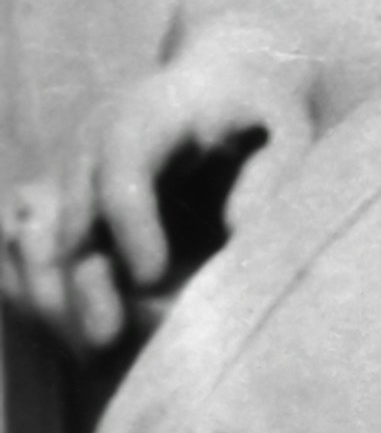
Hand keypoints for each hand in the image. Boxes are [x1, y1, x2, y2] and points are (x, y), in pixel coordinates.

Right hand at [6, 31, 321, 352]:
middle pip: (75, 213)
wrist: (226, 77)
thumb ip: (269, 176)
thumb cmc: (266, 110)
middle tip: (108, 341)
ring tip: (94, 355)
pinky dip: (55, 295)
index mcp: (146, 114)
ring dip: (62, 298)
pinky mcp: (71, 202)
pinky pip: (40, 252)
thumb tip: (239, 230)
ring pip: (45, 241)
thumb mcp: (287, 131)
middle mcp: (94, 142)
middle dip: (88, 279)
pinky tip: (84, 345)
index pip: (123, 166)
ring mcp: (73, 174)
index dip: (130, 221)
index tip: (152, 275)